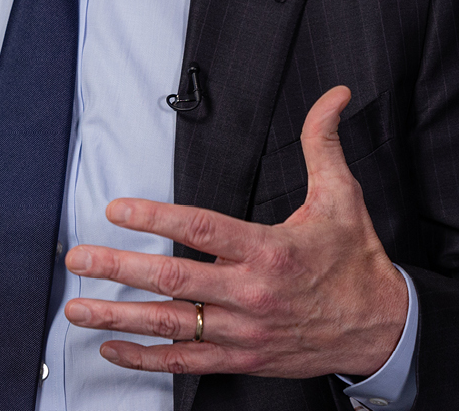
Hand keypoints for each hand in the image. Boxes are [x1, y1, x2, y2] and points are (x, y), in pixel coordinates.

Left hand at [62, 86, 405, 376]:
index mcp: (269, 252)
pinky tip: (114, 348)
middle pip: (172, 280)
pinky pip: (187, 361)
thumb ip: (324, 143)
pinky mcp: (243, 359)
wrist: (380, 330)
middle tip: (79, 258)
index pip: (201, 231)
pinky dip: (146, 358)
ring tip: (78, 307)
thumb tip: (334, 96)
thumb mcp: (342, 197)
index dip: (154, 219)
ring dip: (119, 317)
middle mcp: (251, 294)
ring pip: (171, 325)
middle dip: (118, 268)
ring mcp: (244, 332)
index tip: (117, 210)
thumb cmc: (355, 263)